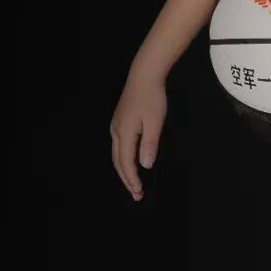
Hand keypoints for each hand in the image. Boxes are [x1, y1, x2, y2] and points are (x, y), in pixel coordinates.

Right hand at [110, 67, 167, 200]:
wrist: (144, 76)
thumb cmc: (152, 98)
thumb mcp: (155, 122)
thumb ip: (150, 144)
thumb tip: (145, 165)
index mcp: (124, 133)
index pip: (127, 163)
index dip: (132, 179)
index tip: (139, 192)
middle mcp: (116, 131)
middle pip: (118, 162)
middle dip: (127, 180)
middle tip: (136, 194)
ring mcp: (115, 126)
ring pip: (117, 155)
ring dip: (124, 171)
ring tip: (133, 183)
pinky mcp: (119, 121)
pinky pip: (119, 146)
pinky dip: (124, 159)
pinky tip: (131, 162)